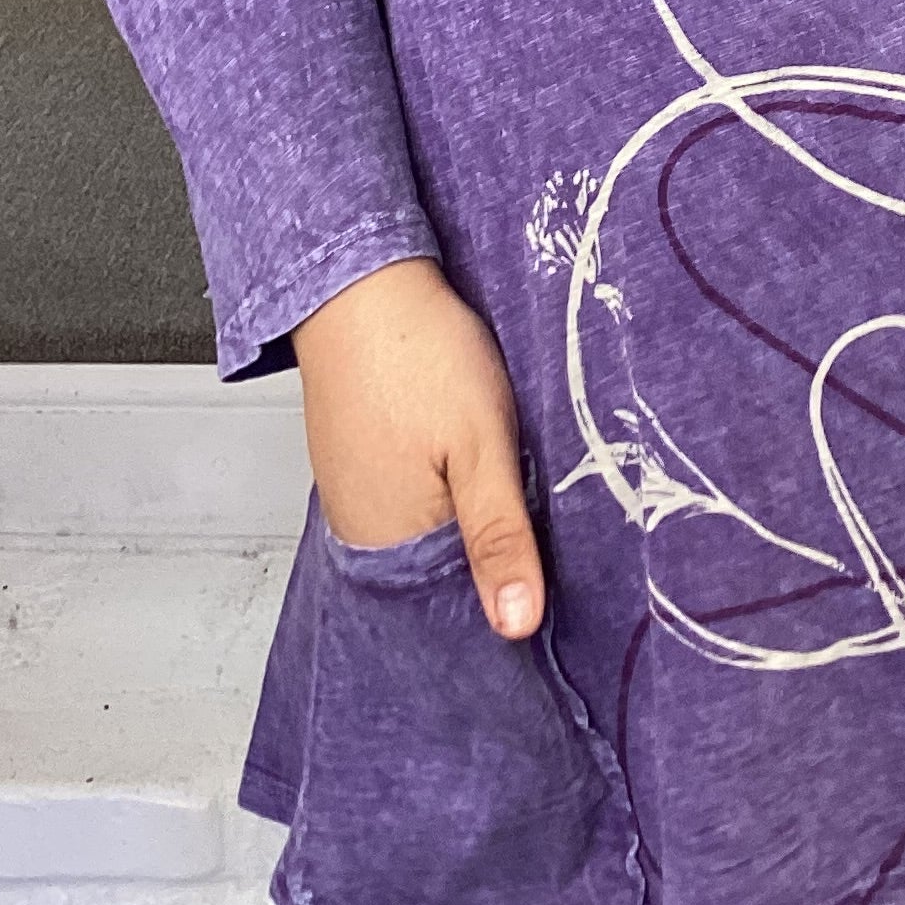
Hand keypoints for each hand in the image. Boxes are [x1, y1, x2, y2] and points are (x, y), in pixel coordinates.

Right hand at [291, 258, 544, 639]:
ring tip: (501, 479)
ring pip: (432, 532)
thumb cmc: (418, 353)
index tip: (548, 567)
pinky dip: (446, 488)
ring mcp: (356, 495)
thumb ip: (499, 537)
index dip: (509, 590)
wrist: (361, 280)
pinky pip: (412, 499)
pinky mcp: (359, 462)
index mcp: (388, 544)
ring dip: (470, 518)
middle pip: (444, 572)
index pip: (457, 608)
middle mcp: (362, 531)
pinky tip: (467, 458)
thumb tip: (517, 624)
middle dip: (493, 553)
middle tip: (530, 503)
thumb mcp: (481, 445)